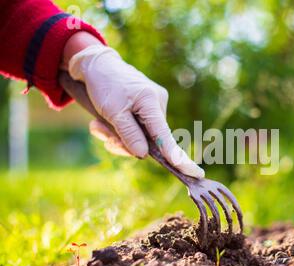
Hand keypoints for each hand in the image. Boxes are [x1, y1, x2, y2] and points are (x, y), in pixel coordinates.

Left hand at [67, 44, 203, 178]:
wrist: (98, 64)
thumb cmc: (104, 84)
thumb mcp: (111, 111)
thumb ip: (129, 134)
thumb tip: (143, 155)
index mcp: (151, 102)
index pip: (166, 136)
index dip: (177, 156)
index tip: (194, 172)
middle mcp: (158, 103)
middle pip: (150, 139)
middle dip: (125, 143)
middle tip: (105, 138)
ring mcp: (155, 104)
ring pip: (142, 135)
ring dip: (118, 137)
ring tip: (99, 126)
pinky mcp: (148, 106)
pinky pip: (138, 126)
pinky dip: (121, 130)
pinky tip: (104, 123)